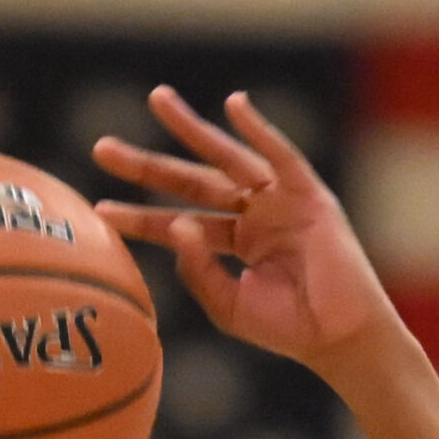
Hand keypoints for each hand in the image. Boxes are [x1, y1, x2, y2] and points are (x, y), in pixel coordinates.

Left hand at [93, 87, 402, 379]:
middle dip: (148, 165)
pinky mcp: (308, 196)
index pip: (178, 222)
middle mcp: (253, 214)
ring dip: (192, 129)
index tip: (100, 209)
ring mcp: (279, 201)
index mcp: (234, 242)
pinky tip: (233, 108)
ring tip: (156, 100)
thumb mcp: (229, 306)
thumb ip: (199, 270)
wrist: (339, 339)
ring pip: (227, 159)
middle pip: (192, 182)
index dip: (140, 217)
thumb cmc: (288, 330)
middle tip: (102, 148)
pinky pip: (281, 157)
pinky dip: (259, 132)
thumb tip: (176, 227)